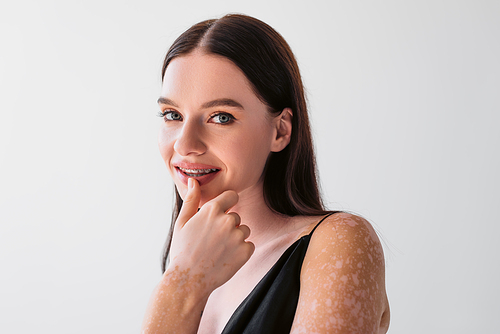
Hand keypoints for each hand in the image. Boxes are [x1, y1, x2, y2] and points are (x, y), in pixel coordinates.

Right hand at [168, 178, 254, 292]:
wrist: (188, 280)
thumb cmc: (182, 250)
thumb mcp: (182, 222)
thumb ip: (191, 199)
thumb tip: (194, 181)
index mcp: (212, 209)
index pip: (232, 196)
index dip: (227, 204)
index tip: (221, 215)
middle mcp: (227, 220)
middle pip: (236, 216)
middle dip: (228, 226)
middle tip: (212, 240)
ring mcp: (238, 236)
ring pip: (244, 230)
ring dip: (236, 238)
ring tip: (219, 250)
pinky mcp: (245, 252)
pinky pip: (249, 245)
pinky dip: (241, 251)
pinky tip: (226, 258)